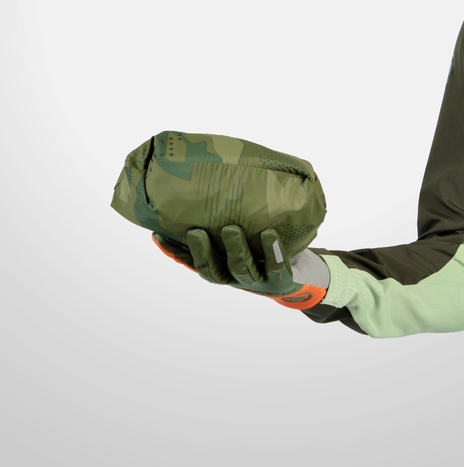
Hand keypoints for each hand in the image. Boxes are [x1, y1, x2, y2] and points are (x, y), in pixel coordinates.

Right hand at [152, 225, 329, 309]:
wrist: (302, 275)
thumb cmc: (266, 249)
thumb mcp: (245, 236)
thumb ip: (226, 221)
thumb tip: (206, 187)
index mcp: (222, 266)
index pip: (193, 261)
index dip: (175, 251)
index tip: (158, 233)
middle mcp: (235, 276)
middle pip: (212, 269)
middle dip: (202, 251)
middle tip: (195, 231)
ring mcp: (257, 279)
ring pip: (241, 268)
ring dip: (235, 249)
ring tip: (232, 228)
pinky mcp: (281, 278)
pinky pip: (276, 266)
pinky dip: (272, 251)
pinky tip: (270, 233)